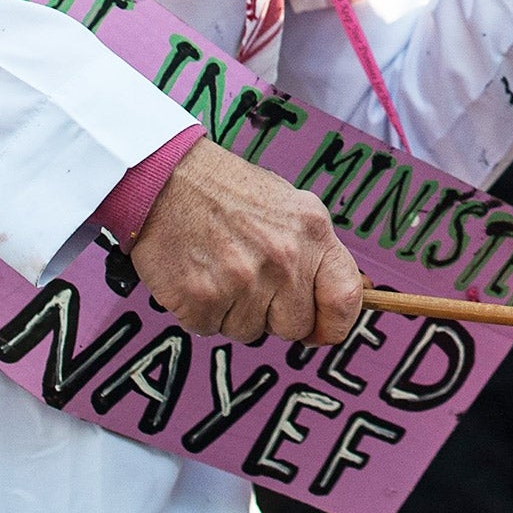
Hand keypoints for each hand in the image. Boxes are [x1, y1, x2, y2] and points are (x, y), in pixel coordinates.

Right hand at [131, 139, 363, 343]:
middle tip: (251, 283)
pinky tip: (199, 276)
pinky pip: (211, 330)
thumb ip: (315, 251)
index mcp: (312, 232)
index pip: (345, 297)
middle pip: (295, 326)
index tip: (320, 330)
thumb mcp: (290, 208)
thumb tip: (345, 295)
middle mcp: (284, 259)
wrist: (167, 180)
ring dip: (234, 312)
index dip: (335, 324)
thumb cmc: (228, 192)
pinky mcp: (203, 300)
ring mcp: (244, 282)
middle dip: (274, 315)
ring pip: (250, 332)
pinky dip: (202, 312)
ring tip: (220, 270)